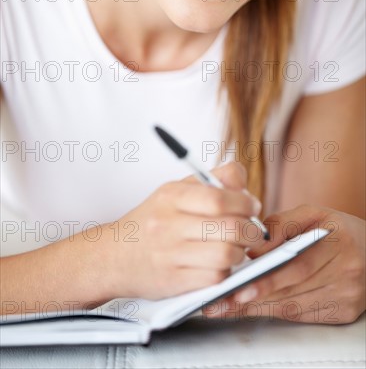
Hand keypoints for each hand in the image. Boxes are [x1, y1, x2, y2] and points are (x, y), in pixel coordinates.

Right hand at [101, 162, 264, 299]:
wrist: (113, 256)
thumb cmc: (152, 222)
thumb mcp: (174, 192)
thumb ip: (210, 182)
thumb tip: (244, 185)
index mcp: (171, 197)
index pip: (219, 197)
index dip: (244, 202)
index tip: (252, 205)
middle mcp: (168, 224)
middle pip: (230, 227)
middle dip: (251, 229)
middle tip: (253, 230)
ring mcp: (170, 255)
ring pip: (227, 254)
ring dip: (240, 252)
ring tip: (236, 247)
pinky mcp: (174, 282)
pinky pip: (215, 278)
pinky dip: (225, 272)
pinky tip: (218, 264)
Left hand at [203, 205, 365, 323]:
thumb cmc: (337, 229)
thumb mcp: (313, 214)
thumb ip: (282, 224)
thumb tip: (254, 247)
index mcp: (338, 242)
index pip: (299, 266)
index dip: (268, 280)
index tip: (241, 289)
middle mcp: (347, 271)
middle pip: (294, 290)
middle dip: (254, 298)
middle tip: (223, 302)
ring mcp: (347, 295)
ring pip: (295, 307)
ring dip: (260, 308)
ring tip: (229, 306)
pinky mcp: (344, 312)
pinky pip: (304, 315)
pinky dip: (277, 311)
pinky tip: (256, 307)